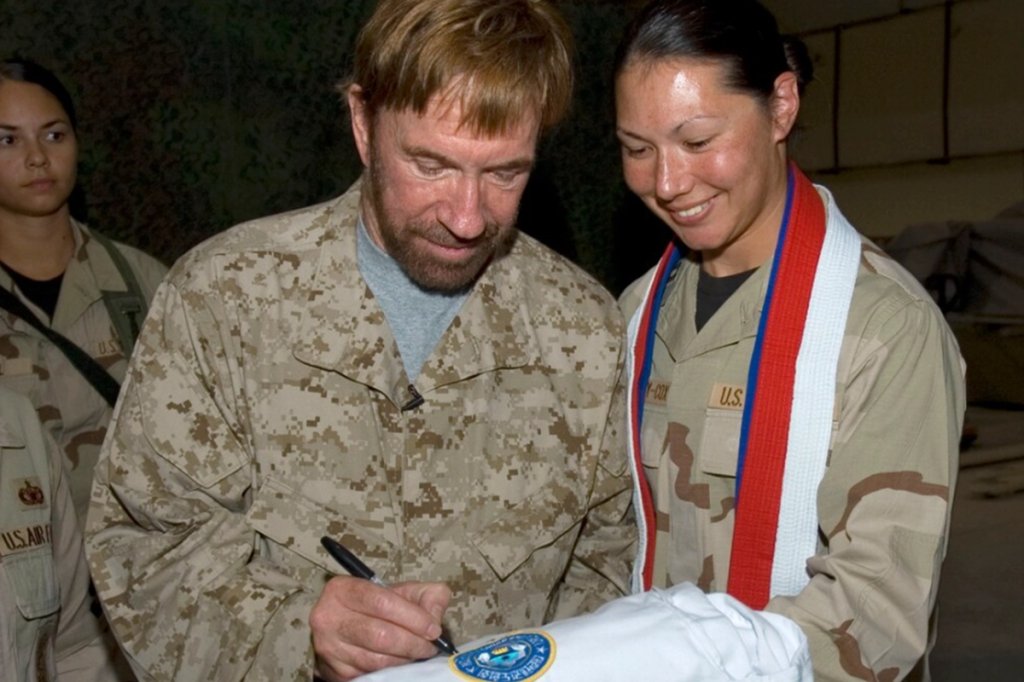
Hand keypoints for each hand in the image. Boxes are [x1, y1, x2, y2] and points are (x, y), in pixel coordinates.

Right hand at [310, 575, 451, 680]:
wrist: (346, 628)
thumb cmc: (378, 607)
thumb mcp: (403, 591)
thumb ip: (427, 595)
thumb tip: (434, 619)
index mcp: (342, 589)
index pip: (382, 603)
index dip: (413, 618)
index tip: (433, 629)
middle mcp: (328, 617)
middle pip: (380, 635)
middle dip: (412, 643)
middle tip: (429, 646)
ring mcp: (328, 647)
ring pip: (376, 660)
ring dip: (403, 659)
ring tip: (417, 653)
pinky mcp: (333, 672)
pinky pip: (369, 675)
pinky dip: (391, 671)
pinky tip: (400, 662)